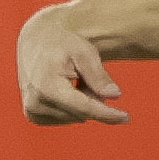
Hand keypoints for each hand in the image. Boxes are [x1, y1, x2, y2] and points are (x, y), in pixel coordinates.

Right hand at [15, 9, 127, 124]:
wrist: (38, 40)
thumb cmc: (63, 44)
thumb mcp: (84, 52)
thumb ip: (98, 76)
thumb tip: (114, 95)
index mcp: (47, 87)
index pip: (83, 107)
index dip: (107, 114)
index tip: (126, 118)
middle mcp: (35, 102)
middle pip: (81, 113)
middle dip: (92, 99)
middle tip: (87, 77)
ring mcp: (32, 110)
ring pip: (75, 118)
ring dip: (82, 103)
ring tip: (74, 79)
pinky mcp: (32, 115)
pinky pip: (64, 119)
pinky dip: (72, 107)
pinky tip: (66, 90)